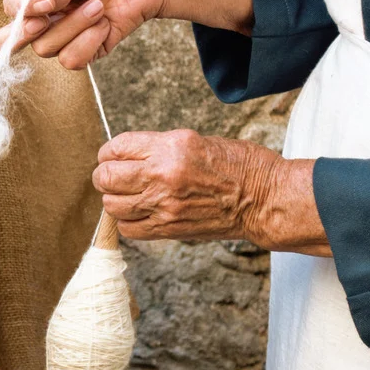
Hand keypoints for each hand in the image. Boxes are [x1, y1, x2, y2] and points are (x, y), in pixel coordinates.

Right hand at [0, 0, 165, 68]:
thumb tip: (33, 3)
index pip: (11, 8)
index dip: (19, 10)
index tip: (45, 1)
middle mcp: (49, 18)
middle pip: (14, 41)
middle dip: (24, 33)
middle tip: (43, 20)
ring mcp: (68, 36)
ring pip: (47, 49)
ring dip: (73, 26)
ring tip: (98, 6)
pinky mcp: (90, 50)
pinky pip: (73, 60)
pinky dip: (88, 41)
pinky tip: (104, 23)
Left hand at [91, 129, 330, 255]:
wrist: (264, 199)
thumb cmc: (237, 165)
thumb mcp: (194, 141)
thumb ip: (157, 148)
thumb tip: (126, 157)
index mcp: (170, 147)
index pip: (116, 148)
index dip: (109, 152)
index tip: (112, 156)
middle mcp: (162, 175)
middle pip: (106, 178)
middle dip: (105, 176)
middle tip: (114, 176)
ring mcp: (164, 205)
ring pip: (112, 206)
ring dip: (115, 200)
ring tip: (128, 195)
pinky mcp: (169, 228)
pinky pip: (129, 229)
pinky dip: (128, 222)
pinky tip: (140, 213)